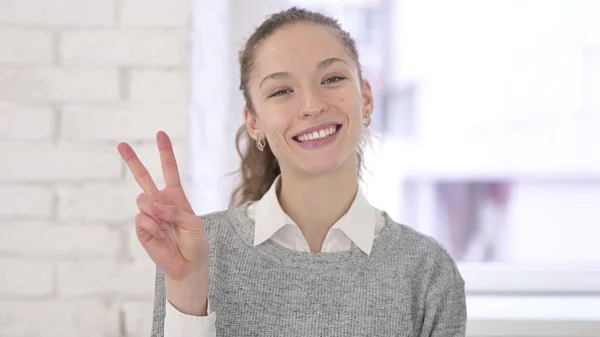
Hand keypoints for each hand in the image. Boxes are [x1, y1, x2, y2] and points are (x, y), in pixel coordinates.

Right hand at [117, 131, 208, 279]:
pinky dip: (153, 227)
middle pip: (143, 178)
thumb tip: (154, 206)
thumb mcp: (193, 222)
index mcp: (175, 197)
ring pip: (143, 199)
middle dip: (132, 160)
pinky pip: (142, 219)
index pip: (169, 170)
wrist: (187, 265)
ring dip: (156, 211)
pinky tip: (161, 235)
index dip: (165, 152)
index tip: (160, 134)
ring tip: (166, 226)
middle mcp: (160, 202)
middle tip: (121, 144)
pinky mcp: (142, 230)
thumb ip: (175, 211)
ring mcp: (149, 215)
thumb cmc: (194, 242)